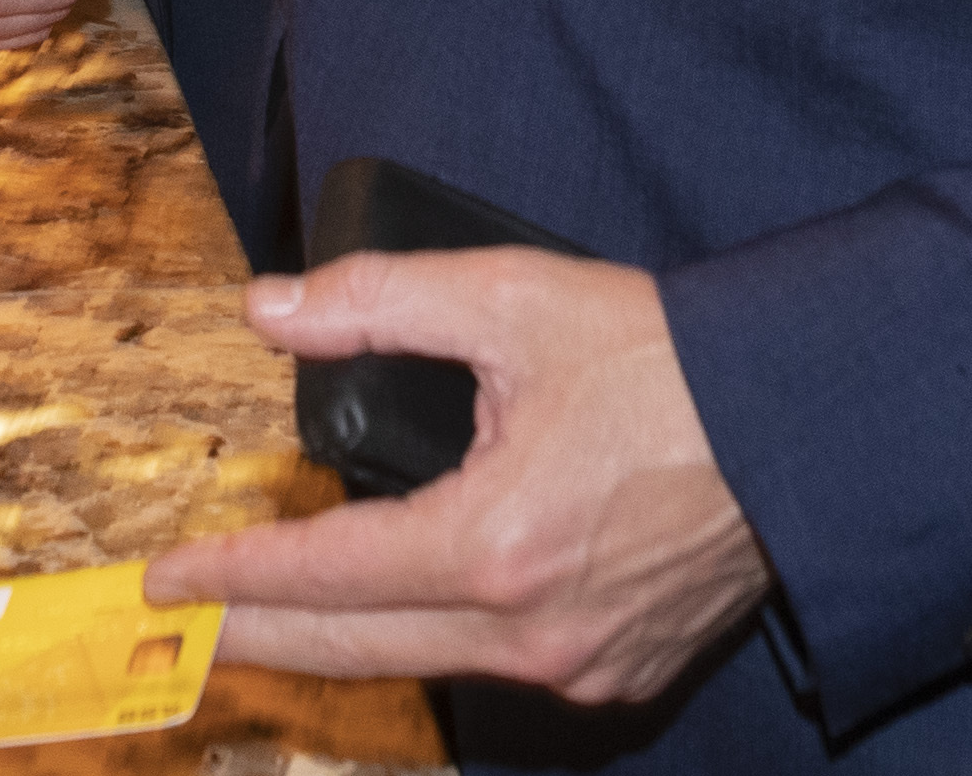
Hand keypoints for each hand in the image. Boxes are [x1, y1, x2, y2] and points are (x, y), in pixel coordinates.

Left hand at [150, 252, 773, 703]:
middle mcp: (529, 629)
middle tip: (185, 622)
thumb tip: (269, 308)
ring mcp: (578, 665)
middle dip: (258, 636)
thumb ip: (379, 301)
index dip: (233, 578)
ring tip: (274, 613)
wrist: (806, 424)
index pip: (323, 578)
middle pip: (354, 648)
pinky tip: (405, 606)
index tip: (166, 576)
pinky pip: (499, 667)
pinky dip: (438, 639)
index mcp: (493, 544)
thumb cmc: (667, 359)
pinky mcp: (619, 672)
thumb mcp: (512, 300)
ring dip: (345, 638)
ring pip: (424, 662)